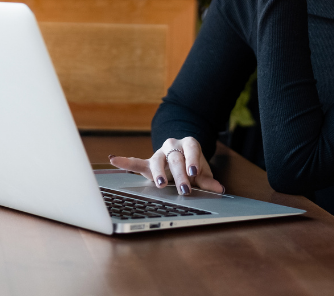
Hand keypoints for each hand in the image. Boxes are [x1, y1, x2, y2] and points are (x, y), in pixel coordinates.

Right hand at [108, 137, 224, 194]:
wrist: (182, 154)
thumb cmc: (192, 164)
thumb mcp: (202, 171)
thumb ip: (208, 180)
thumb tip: (219, 189)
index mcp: (188, 144)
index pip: (191, 149)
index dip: (192, 160)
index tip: (193, 173)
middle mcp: (173, 145)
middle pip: (175, 158)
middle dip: (179, 174)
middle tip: (184, 189)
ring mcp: (159, 153)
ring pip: (158, 160)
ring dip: (159, 172)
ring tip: (161, 184)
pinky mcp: (148, 163)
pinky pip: (136, 162)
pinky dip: (125, 161)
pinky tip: (114, 159)